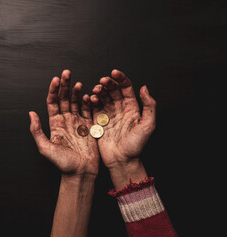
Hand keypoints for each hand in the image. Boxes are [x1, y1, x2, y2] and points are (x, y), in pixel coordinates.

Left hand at [29, 70, 99, 175]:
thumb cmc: (63, 163)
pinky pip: (88, 110)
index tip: (56, 79)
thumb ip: (37, 131)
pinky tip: (88, 95)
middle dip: (65, 85)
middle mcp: (65, 121)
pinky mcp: (89, 126)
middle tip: (67, 72)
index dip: (54, 90)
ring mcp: (77, 122)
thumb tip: (31, 113)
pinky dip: (88, 102)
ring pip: (76, 102)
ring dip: (76, 92)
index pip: (53, 102)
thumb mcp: (45, 148)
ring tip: (78, 83)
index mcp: (55, 124)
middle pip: (64, 98)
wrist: (80, 173)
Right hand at [90, 70, 155, 187]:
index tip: (114, 73)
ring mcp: (108, 115)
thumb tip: (144, 88)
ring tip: (96, 91)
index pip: (126, 88)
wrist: (122, 161)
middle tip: (102, 81)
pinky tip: (90, 99)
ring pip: (102, 97)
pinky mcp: (98, 121)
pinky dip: (90, 101)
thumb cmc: (136, 146)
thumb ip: (149, 106)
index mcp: (132, 108)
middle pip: (112, 90)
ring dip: (98, 91)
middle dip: (107, 83)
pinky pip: (93, 107)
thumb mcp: (148, 125)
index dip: (120, 79)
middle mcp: (120, 109)